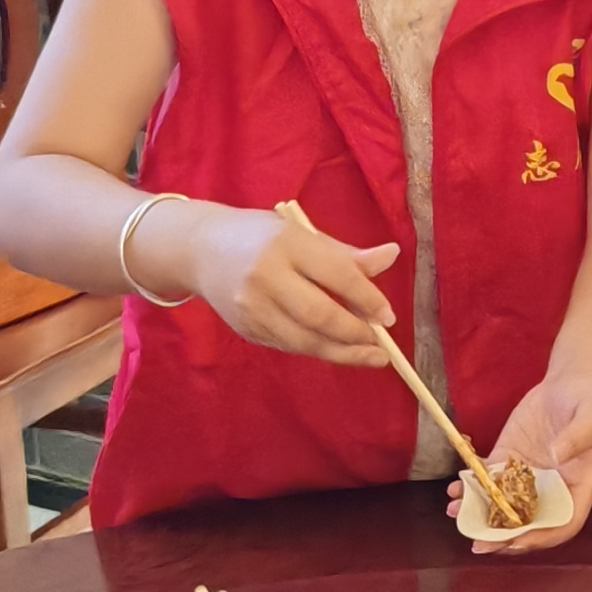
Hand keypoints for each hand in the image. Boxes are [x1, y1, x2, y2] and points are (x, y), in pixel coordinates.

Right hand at [199, 201, 402, 363]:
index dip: (367, 298)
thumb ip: (345, 254)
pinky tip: (337, 350)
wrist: (200, 249)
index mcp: (286, 244)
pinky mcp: (245, 329)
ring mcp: (251, 307)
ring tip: (369, 356)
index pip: (336, 274)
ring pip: (304, 340)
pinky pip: (289, 346)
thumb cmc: (261, 237)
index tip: (388, 316)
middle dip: (355, 333)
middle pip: (318, 314)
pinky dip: (317, 350)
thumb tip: (391, 256)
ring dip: (341, 352)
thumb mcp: (302, 235)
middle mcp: (265, 276)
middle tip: (380, 343)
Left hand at [460, 371, 591, 550]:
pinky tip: (456, 484)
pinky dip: (472, 484)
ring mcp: (529, 475)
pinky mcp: (510, 458)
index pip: (564, 522)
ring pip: (504, 504)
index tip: (517, 540)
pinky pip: (490, 478)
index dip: (542, 536)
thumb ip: (579, 435)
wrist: (574, 382)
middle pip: (529, 522)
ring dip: (480, 512)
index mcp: (579, 485)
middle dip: (503, 536)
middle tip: (478, 542)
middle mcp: (553, 488)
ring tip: (457, 510)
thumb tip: (556, 455)